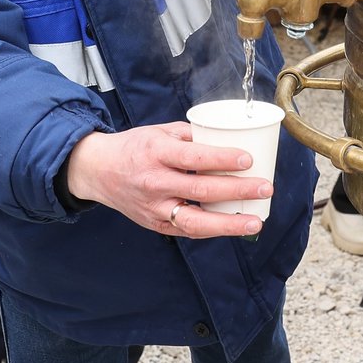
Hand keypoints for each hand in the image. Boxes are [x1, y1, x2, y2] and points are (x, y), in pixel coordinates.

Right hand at [64, 123, 270, 238]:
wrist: (98, 171)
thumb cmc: (134, 147)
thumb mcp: (159, 132)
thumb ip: (191, 137)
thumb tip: (227, 138)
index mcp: (157, 152)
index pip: (194, 157)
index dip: (222, 159)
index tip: (247, 159)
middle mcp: (155, 182)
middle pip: (201, 190)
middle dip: (237, 191)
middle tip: (264, 187)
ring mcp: (154, 207)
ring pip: (195, 221)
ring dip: (229, 223)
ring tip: (255, 221)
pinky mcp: (155, 224)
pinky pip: (187, 230)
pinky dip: (212, 230)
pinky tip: (233, 227)